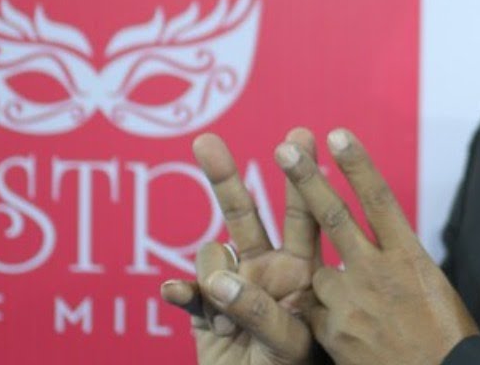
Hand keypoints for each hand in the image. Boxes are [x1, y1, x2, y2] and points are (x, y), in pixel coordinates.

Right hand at [159, 128, 322, 364]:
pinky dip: (182, 294)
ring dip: (214, 276)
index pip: (306, 216)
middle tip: (206, 143)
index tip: (300, 136)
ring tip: (229, 318)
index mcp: (303, 272)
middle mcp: (267, 271)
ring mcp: (232, 290)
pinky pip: (186, 294)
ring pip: (211, 253)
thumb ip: (260, 310)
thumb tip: (217, 278)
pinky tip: (173, 292)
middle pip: (245, 216)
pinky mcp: (204, 315)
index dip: (302, 176)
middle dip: (225, 179)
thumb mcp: (291, 344)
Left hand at [275, 128, 479, 364]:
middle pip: (335, 217)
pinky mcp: (333, 332)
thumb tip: (381, 248)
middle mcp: (378, 272)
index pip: (379, 199)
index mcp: (410, 256)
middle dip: (307, 181)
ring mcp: (352, 302)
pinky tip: (355, 337)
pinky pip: (319, 315)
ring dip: (334, 287)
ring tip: (365, 312)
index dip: (357, 165)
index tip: (338, 135)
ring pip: (323, 277)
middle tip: (285, 150)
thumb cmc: (445, 337)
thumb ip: (398, 263)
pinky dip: (329, 320)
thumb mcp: (431, 287)